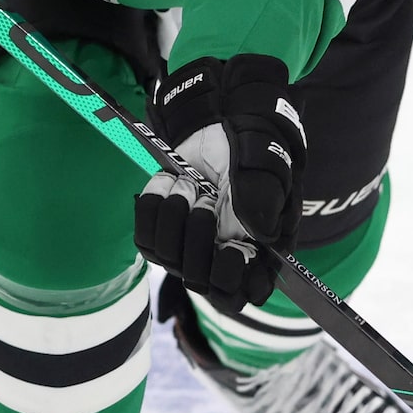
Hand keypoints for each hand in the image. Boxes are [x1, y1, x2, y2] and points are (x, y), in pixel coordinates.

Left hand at [134, 55, 305, 308]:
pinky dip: (153, 206)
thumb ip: (264, 199)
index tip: (234, 249)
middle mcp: (223, 254)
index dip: (234, 280)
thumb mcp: (268, 164)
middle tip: (209, 198)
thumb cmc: (253, 144)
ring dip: (176, 216)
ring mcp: (190, 245)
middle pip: (200, 281)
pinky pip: (145, 239)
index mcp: (259, 249)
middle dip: (200, 236)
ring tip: (190, 185)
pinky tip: (168, 183)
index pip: (245, 292)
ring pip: (168, 259)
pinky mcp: (162, 230)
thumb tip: (260, 235)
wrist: (218, 120)